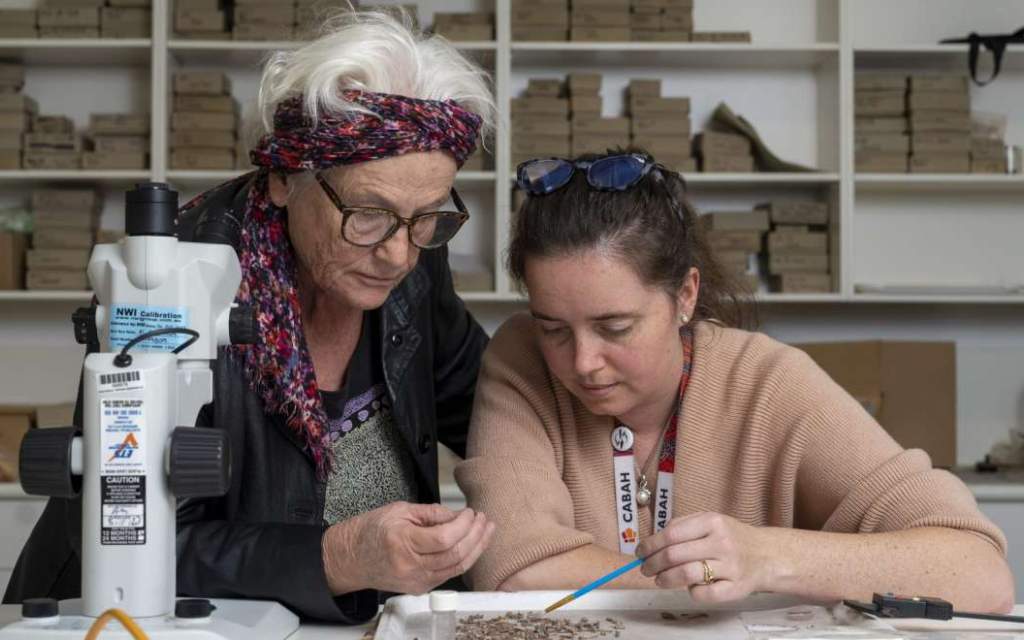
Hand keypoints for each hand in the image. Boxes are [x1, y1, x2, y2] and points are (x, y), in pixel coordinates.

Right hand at [322, 501, 494, 594]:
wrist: (351, 558)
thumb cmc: (372, 530)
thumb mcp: (400, 510)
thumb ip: (432, 513)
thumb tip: (459, 515)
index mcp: (402, 542)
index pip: (444, 538)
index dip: (463, 525)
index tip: (470, 512)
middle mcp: (410, 565)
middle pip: (455, 555)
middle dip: (476, 535)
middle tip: (484, 519)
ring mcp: (415, 580)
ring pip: (457, 567)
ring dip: (477, 548)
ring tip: (486, 530)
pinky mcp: (419, 588)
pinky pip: (449, 573)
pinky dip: (465, 558)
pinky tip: (473, 544)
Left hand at [636, 512, 772, 602]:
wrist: (766, 555)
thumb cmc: (731, 537)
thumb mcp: (710, 521)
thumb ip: (682, 526)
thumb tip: (652, 541)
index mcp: (712, 522)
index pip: (671, 534)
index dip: (650, 545)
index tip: (640, 553)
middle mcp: (722, 542)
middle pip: (675, 555)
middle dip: (653, 564)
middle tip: (645, 569)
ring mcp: (730, 566)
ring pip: (687, 575)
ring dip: (666, 579)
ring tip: (660, 580)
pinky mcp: (736, 588)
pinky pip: (704, 594)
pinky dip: (692, 592)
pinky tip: (690, 587)